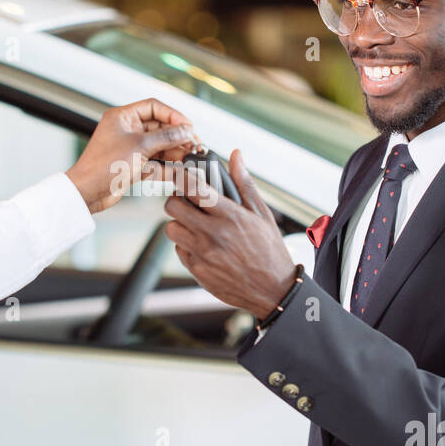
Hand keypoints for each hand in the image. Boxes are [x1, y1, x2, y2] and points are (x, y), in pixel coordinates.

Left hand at [66, 99, 197, 213]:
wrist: (88, 192)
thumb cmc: (104, 166)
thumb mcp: (140, 147)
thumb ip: (166, 137)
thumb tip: (185, 131)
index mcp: (123, 117)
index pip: (154, 107)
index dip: (173, 115)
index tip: (188, 126)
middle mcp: (127, 130)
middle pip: (160, 127)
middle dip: (177, 136)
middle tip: (194, 144)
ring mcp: (131, 147)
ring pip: (160, 145)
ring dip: (175, 151)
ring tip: (191, 156)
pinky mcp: (133, 164)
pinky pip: (156, 161)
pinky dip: (168, 165)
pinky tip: (180, 169)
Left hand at [163, 148, 297, 316]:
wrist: (272, 290)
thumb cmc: (269, 248)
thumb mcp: (261, 213)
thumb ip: (244, 183)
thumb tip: (236, 155)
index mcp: (229, 215)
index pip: (192, 187)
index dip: (179, 176)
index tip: (177, 173)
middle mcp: (212, 234)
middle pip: (172, 207)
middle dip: (177, 201)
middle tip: (187, 202)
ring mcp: (202, 254)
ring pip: (172, 229)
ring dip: (179, 224)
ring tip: (195, 224)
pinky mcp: (197, 270)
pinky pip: (179, 250)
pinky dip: (186, 245)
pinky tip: (202, 245)